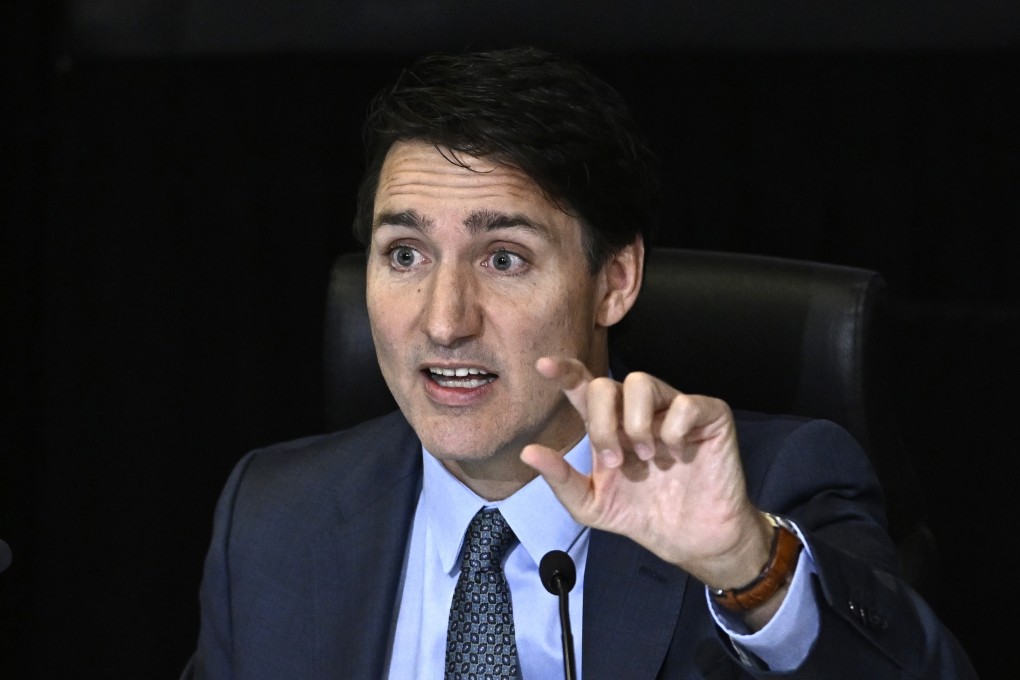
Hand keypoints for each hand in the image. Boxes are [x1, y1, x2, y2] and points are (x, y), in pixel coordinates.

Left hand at [520, 357, 772, 591]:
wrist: (690, 539)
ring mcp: (672, 409)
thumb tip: (528, 453)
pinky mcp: (708, 416)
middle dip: (602, 423)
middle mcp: (637, 410)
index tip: (543, 367)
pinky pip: (686, 402)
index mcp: (608, 425)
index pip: (583, 386)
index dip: (564, 371)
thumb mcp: (591, 505)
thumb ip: (561, 478)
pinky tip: (679, 455)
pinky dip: (676, 430)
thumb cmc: (641, 515)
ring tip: (646, 457)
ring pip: (641, 382)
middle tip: (615, 461)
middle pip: (605, 385)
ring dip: (636, 423)